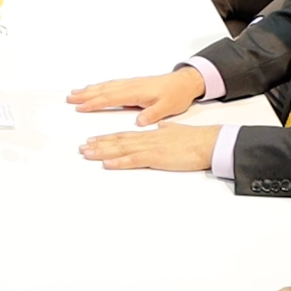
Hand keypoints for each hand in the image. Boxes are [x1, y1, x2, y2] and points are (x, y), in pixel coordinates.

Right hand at [67, 68, 205, 125]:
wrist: (184, 82)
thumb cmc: (176, 94)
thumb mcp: (168, 107)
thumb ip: (153, 114)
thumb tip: (140, 121)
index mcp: (136, 92)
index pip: (111, 98)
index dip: (94, 103)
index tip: (80, 107)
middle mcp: (130, 86)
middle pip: (103, 90)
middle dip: (85, 95)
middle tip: (69, 98)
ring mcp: (130, 84)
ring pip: (105, 86)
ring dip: (89, 89)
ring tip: (75, 93)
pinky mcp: (132, 84)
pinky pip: (111, 84)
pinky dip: (99, 86)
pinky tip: (94, 88)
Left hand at [79, 123, 218, 170]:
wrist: (208, 142)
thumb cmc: (195, 139)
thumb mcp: (177, 131)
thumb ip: (167, 129)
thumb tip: (162, 126)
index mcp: (151, 135)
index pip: (124, 136)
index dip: (107, 138)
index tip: (94, 139)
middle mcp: (147, 139)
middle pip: (118, 141)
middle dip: (99, 144)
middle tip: (82, 147)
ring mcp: (151, 147)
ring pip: (122, 149)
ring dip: (103, 152)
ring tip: (87, 153)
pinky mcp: (157, 157)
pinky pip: (134, 160)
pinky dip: (119, 162)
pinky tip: (107, 164)